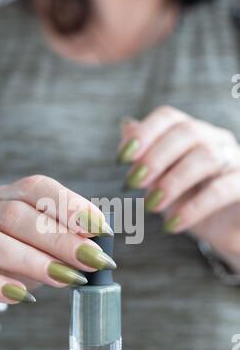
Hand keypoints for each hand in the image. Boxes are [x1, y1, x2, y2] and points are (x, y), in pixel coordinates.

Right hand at [0, 175, 114, 325]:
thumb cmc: (11, 260)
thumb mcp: (40, 247)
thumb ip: (65, 244)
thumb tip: (101, 251)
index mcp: (8, 197)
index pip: (37, 188)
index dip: (69, 205)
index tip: (101, 228)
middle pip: (16, 215)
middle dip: (59, 238)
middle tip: (92, 260)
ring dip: (32, 260)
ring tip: (66, 279)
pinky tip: (22, 296)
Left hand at [118, 106, 239, 270]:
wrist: (225, 231)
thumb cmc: (190, 202)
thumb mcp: (161, 182)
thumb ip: (145, 157)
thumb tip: (126, 126)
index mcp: (191, 133)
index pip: (168, 118)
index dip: (144, 133)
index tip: (122, 158)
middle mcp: (215, 140)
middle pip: (187, 132)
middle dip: (155, 157)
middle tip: (133, 183)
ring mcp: (234, 161)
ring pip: (206, 157)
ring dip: (173, 181)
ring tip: (151, 206)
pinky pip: (222, 189)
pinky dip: (194, 207)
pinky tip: (172, 224)